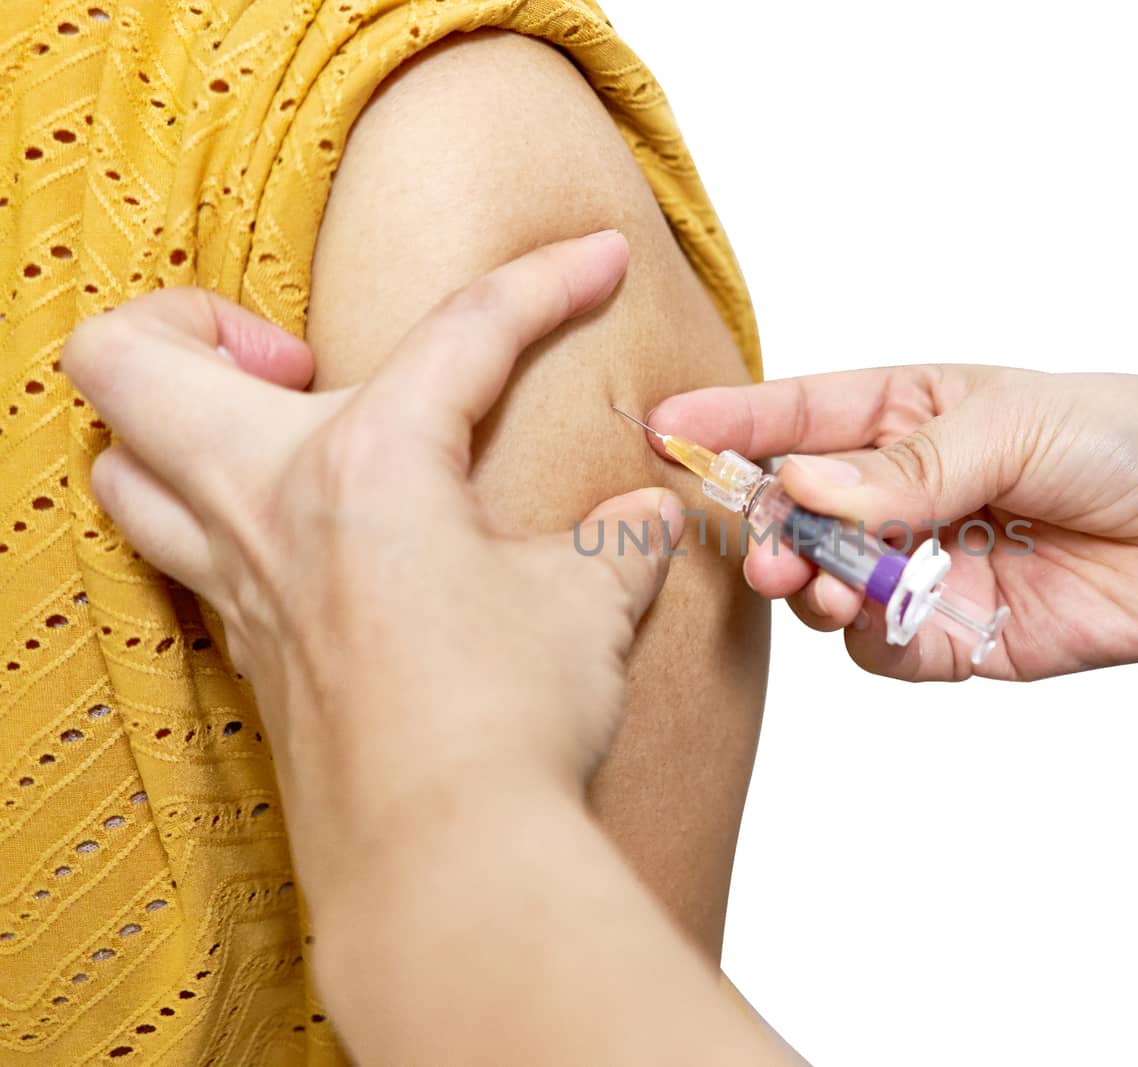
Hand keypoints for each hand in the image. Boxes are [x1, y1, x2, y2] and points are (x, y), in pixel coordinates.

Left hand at [62, 231, 685, 898]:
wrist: (447, 863)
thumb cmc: (508, 723)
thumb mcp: (590, 605)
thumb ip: (617, 539)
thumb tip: (650, 510)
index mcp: (366, 465)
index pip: (466, 330)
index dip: (548, 281)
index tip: (600, 258)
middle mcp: (268, 509)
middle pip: (133, 359)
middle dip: (195, 321)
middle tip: (300, 357)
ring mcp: (237, 587)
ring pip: (120, 465)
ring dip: (177, 426)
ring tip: (281, 437)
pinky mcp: (245, 655)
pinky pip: (178, 553)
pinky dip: (216, 519)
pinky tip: (313, 544)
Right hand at [651, 366, 1137, 681]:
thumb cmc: (1129, 441)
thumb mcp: (1016, 421)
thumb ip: (908, 465)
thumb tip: (807, 488)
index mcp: (913, 413)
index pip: (801, 415)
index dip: (732, 424)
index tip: (664, 431)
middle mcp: (907, 490)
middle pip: (799, 510)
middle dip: (766, 527)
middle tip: (761, 548)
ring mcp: (926, 564)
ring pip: (826, 584)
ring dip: (810, 587)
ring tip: (820, 586)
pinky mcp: (956, 635)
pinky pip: (881, 648)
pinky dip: (871, 639)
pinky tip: (890, 621)